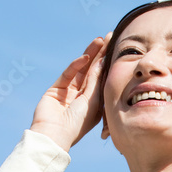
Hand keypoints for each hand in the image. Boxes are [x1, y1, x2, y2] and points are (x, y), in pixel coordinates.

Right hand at [29, 31, 110, 151]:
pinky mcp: (56, 89)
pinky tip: (86, 56)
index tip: (116, 48)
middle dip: (101, 54)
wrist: (55, 134)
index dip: (109, 63)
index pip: (103, 78)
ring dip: (90, 54)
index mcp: (94, 103)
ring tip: (100, 40)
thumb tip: (102, 62)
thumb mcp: (93, 102)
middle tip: (110, 37)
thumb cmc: (78, 124)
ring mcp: (68, 92)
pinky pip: (68, 74)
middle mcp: (81, 96)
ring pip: (81, 69)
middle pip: (92, 70)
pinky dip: (76, 65)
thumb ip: (96, 81)